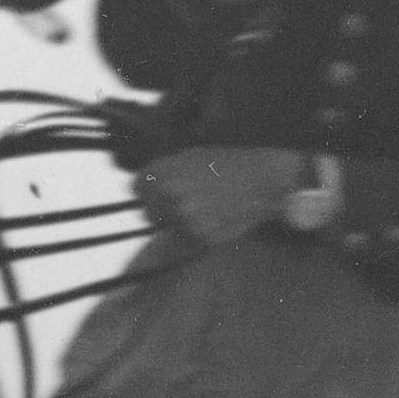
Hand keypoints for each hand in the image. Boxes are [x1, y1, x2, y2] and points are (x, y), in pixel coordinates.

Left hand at [140, 145, 309, 247]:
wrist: (262, 180)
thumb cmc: (229, 164)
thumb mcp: (191, 157)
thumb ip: (165, 172)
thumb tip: (145, 188)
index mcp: (163, 171)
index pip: (136, 189)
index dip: (148, 192)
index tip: (157, 194)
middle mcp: (168, 195)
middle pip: (149, 213)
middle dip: (163, 210)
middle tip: (187, 203)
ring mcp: (184, 218)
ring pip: (167, 229)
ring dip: (180, 224)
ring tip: (204, 210)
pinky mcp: (200, 237)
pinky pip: (187, 240)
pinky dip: (197, 233)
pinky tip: (214, 219)